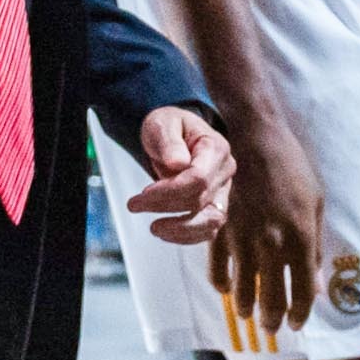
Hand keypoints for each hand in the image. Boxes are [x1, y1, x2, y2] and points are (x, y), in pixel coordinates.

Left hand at [121, 105, 231, 245]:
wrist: (176, 137)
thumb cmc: (170, 127)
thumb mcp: (162, 123)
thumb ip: (169, 141)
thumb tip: (177, 163)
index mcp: (216, 148)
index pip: (199, 178)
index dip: (170, 191)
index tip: (143, 193)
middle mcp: (225, 172)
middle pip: (201, 200)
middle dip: (165, 206)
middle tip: (135, 204)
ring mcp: (223, 191)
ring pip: (211, 222)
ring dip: (181, 230)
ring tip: (154, 228)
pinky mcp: (215, 207)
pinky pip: (208, 230)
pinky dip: (186, 236)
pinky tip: (164, 232)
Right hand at [207, 103, 325, 336]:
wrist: (256, 140)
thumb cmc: (293, 170)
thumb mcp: (315, 206)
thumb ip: (315, 249)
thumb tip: (316, 285)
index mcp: (300, 239)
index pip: (303, 292)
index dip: (300, 314)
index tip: (297, 323)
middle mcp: (272, 244)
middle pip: (272, 298)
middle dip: (273, 319)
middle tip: (272, 327)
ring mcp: (243, 238)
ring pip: (242, 290)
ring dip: (246, 308)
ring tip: (249, 313)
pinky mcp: (219, 229)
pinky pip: (216, 270)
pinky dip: (221, 285)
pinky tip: (227, 288)